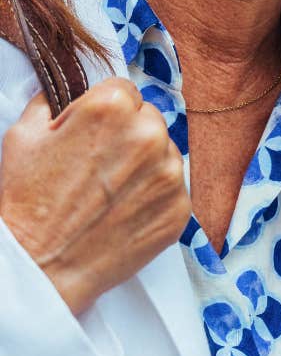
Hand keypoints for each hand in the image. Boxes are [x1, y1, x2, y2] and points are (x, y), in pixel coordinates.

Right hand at [0, 78, 191, 314]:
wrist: (39, 267)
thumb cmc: (27, 202)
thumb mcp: (25, 134)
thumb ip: (54, 101)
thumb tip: (66, 88)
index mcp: (113, 107)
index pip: (125, 90)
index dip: (106, 112)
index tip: (94, 132)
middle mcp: (148, 134)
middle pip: (148, 120)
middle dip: (128, 136)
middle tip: (100, 165)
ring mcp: (168, 172)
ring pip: (165, 153)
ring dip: (145, 165)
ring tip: (110, 191)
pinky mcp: (180, 207)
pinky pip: (173, 189)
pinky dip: (154, 197)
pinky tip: (124, 210)